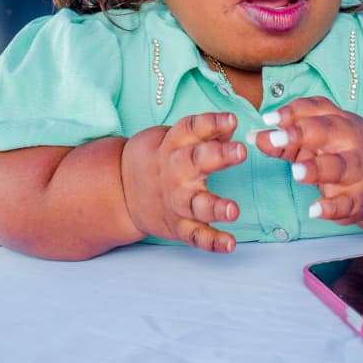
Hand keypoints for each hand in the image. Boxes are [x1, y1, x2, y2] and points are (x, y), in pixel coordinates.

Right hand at [121, 113, 245, 252]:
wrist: (122, 189)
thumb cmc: (161, 157)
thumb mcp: (177, 138)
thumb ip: (207, 132)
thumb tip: (231, 124)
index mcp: (174, 145)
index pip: (192, 128)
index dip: (212, 122)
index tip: (232, 119)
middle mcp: (175, 172)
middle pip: (195, 161)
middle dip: (218, 156)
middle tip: (240, 151)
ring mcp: (176, 201)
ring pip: (196, 204)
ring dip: (215, 208)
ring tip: (233, 210)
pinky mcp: (178, 226)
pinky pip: (195, 236)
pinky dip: (211, 242)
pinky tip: (229, 243)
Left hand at [248, 97, 362, 225]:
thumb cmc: (339, 151)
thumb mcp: (315, 140)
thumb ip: (284, 138)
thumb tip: (255, 136)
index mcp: (337, 119)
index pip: (315, 108)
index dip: (291, 112)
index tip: (267, 119)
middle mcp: (349, 140)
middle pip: (327, 131)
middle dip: (300, 134)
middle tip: (275, 138)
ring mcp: (358, 169)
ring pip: (339, 166)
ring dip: (317, 169)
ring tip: (295, 173)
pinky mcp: (360, 198)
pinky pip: (347, 203)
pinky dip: (331, 208)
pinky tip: (314, 211)